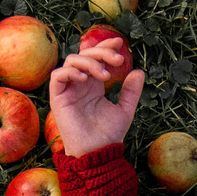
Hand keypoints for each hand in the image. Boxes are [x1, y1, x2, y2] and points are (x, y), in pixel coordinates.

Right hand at [46, 38, 145, 157]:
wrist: (97, 153)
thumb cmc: (108, 135)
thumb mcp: (125, 110)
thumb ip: (130, 92)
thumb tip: (139, 71)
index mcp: (93, 85)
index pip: (96, 57)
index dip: (105, 46)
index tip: (119, 43)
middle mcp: (79, 84)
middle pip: (84, 54)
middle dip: (101, 52)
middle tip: (118, 60)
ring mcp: (68, 90)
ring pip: (71, 60)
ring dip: (89, 62)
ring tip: (105, 76)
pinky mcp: (58, 98)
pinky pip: (57, 76)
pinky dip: (71, 71)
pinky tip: (85, 78)